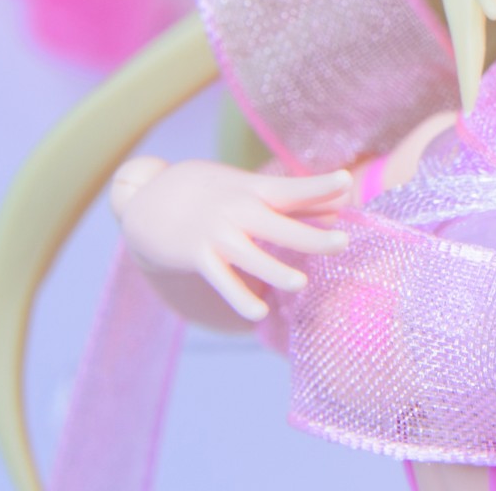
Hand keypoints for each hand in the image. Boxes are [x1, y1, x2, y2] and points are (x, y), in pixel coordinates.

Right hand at [111, 157, 352, 321]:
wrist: (149, 199)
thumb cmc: (212, 194)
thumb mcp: (250, 188)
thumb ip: (294, 200)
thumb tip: (341, 208)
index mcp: (254, 190)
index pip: (291, 188)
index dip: (318, 186)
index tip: (346, 182)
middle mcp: (236, 210)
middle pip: (277, 224)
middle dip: (309, 235)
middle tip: (343, 243)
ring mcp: (215, 234)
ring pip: (248, 255)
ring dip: (273, 270)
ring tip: (300, 283)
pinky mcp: (195, 256)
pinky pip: (220, 280)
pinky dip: (239, 297)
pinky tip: (259, 312)